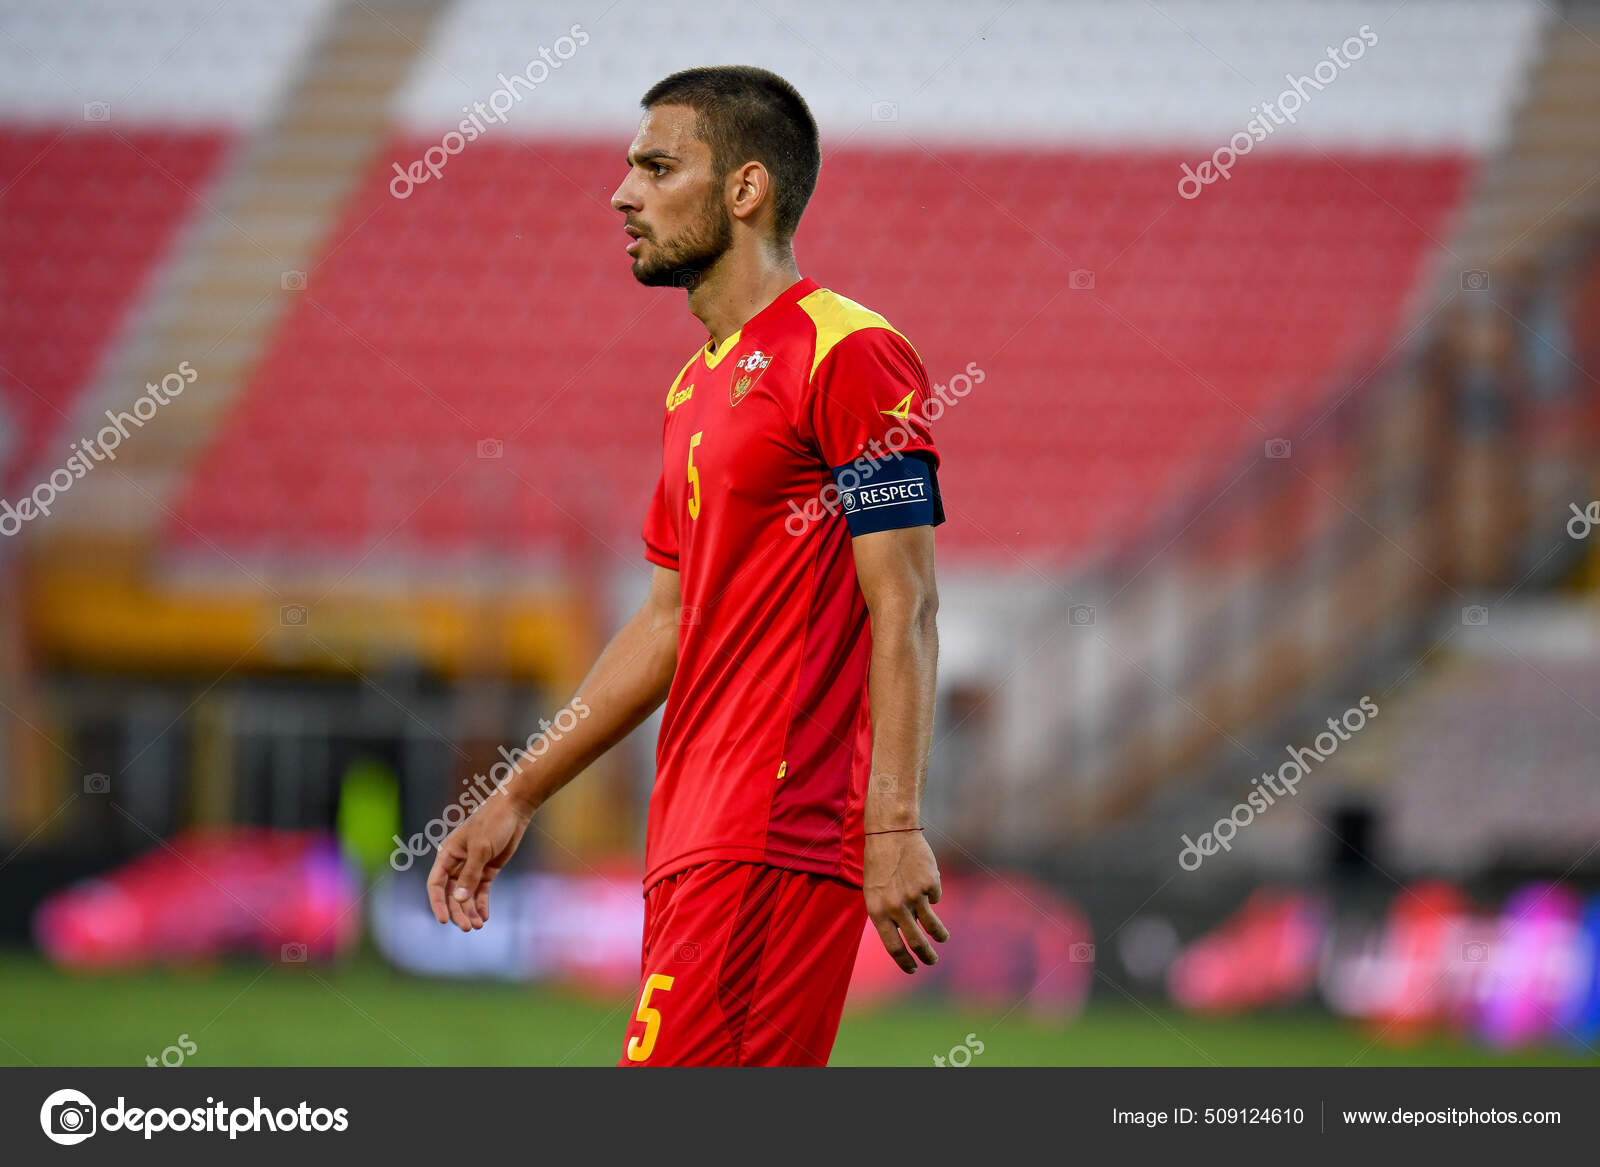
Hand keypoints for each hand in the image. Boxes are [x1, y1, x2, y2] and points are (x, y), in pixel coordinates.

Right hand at [426, 790, 533, 931]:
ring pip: (466, 895)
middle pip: (452, 894)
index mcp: (447, 855)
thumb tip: (458, 899)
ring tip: (477, 926)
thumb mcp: (480, 849)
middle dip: (458, 912)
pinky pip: (481, 891)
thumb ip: (470, 874)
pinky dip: (481, 904)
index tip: (443, 920)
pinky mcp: (487, 869)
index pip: (436, 884)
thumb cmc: (493, 823)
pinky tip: (484, 917)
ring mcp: (472, 867)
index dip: (437, 903)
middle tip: (467, 928)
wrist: (514, 809)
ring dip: (470, 911)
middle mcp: (457, 863)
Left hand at [863, 829, 948, 972]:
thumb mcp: (874, 892)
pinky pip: (936, 898)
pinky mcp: (930, 883)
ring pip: (932, 926)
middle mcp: (896, 907)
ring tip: (942, 938)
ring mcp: (915, 896)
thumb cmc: (879, 863)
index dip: (904, 962)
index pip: (893, 947)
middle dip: (927, 956)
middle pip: (917, 942)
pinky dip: (933, 895)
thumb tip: (905, 937)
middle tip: (932, 961)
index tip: (913, 969)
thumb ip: (886, 915)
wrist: (890, 832)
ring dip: (939, 936)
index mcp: (877, 911)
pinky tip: (926, 881)